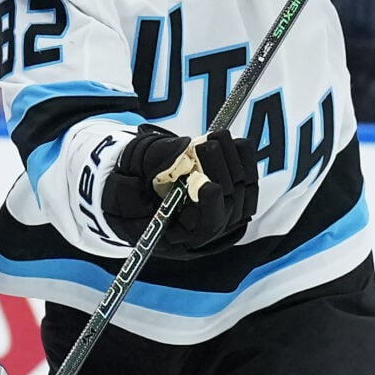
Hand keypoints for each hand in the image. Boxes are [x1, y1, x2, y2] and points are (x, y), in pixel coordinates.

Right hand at [99, 125, 258, 256]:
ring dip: (232, 158)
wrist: (135, 181)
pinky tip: (227, 142)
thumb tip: (181, 149)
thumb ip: (148, 170)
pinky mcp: (236, 193)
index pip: (206, 227)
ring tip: (213, 138)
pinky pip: (251, 173)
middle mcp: (206, 228)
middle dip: (219, 170)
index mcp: (178, 235)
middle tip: (204, 144)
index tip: (206, 183)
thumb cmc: (126, 189)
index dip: (210, 206)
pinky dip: (244, 155)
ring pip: (245, 187)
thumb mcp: (123, 184)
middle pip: (230, 203)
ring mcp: (225, 211)